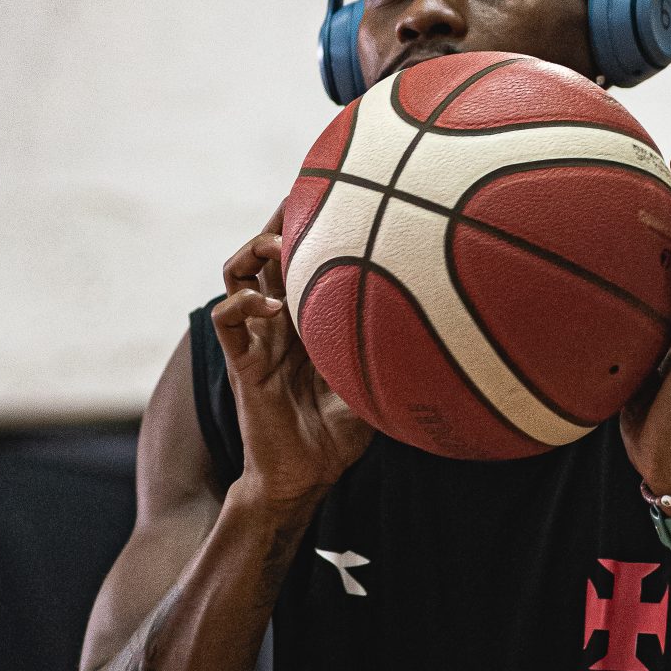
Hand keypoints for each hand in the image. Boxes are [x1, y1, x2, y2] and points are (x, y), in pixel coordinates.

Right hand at [211, 202, 373, 503]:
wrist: (304, 478)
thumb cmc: (340, 436)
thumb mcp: (376, 384)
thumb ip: (394, 355)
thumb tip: (443, 329)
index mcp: (308, 322)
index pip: (301, 261)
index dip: (307, 226)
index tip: (329, 191)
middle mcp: (280, 323)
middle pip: (266, 254)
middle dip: (277, 221)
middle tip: (298, 197)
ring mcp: (258, 339)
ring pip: (237, 274)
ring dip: (252, 251)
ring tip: (277, 246)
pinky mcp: (242, 362)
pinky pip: (227, 320)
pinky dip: (244, 304)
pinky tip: (273, 308)